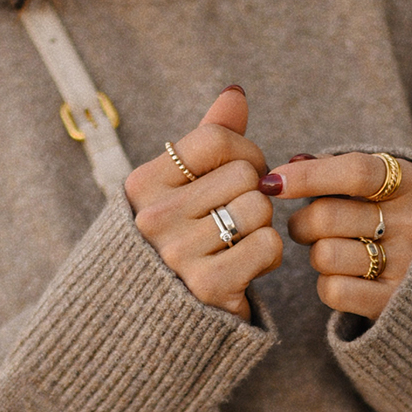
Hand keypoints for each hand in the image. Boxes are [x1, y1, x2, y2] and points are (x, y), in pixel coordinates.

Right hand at [125, 87, 282, 320]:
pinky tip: (243, 266)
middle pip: (246, 174)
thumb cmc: (177, 239)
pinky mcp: (208, 288)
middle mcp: (154, 218)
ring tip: (235, 242)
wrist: (155, 318)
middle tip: (236, 217)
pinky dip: (266, 256)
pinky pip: (268, 246)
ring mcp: (179, 254)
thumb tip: (235, 93)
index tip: (240, 174)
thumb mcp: (180, 187)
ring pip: (260, 209)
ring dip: (260, 227)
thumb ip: (208, 139)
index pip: (217, 139)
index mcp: (143, 184)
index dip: (245, 151)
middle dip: (254, 193)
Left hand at [263, 150, 411, 319]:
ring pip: (323, 255)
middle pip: (325, 217)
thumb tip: (294, 161)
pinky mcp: (394, 301)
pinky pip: (332, 291)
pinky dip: (328, 284)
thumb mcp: (380, 183)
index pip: (355, 172)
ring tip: (335, 251)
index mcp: (411, 182)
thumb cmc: (392, 215)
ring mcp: (407, 264)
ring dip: (316, 254)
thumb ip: (337, 167)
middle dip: (301, 222)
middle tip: (307, 227)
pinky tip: (345, 277)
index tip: (272, 183)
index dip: (308, 176)